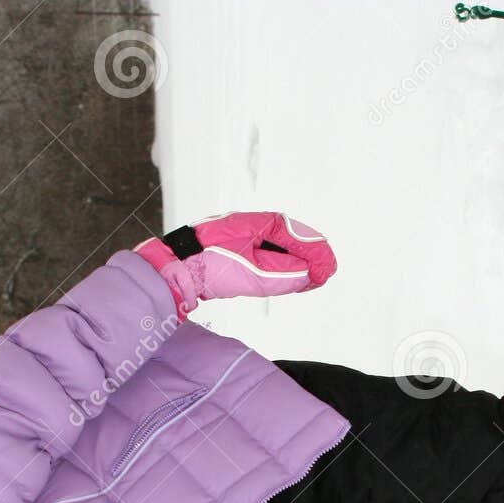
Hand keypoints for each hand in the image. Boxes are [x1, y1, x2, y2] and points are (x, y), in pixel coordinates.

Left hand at [134, 211, 336, 319]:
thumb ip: (282, 274)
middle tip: (324, 276)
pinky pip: (269, 253)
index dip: (317, 254)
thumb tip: (308, 275)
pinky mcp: (239, 247)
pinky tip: (289, 277)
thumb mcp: (251, 273)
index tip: (328, 270)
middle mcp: (256, 225)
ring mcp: (247, 235)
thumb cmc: (209, 264)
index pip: (298, 236)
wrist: (175, 264)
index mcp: (261, 223)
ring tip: (312, 279)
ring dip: (298, 262)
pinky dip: (283, 264)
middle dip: (311, 257)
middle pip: (293, 239)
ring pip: (282, 247)